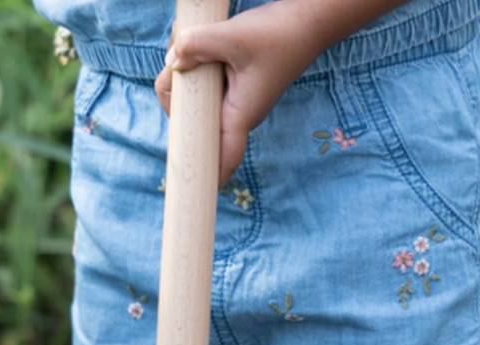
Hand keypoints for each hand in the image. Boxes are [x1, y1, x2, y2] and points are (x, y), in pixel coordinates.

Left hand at [154, 1, 326, 186]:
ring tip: (187, 49)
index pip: (223, 158)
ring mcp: (234, 99)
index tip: (191, 189)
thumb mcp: (235, 36)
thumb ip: (198, 45)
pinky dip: (195, 68)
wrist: (308, 20)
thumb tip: (171, 60)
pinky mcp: (233, 82)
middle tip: (172, 72)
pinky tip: (195, 47)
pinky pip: (204, 84)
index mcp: (240, 115)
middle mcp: (237, 113)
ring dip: (183, 79)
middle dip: (175, 102)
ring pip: (196, 101)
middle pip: (195, 125)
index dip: (207, 176)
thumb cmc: (280, 35)